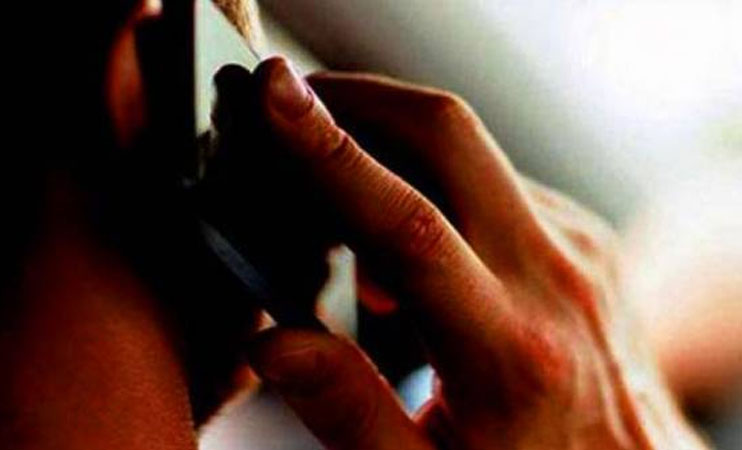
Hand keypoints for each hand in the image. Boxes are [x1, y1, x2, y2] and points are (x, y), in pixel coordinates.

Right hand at [237, 58, 706, 449]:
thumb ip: (350, 412)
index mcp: (509, 352)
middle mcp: (554, 279)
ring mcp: (576, 247)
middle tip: (297, 102)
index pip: (406, 226)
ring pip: (468, 152)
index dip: (332, 155)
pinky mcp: (581, 235)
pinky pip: (493, 179)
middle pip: (450, 139)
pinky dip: (435, 182)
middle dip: (364, 99)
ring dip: (394, 144)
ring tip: (341, 194)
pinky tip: (410, 233)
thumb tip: (274, 345)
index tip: (278, 98)